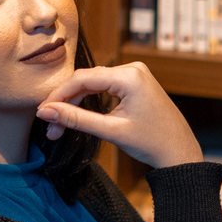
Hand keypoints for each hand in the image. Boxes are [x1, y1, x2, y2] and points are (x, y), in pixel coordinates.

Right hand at [35, 63, 202, 169]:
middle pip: (86, 81)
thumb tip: (46, 112)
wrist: (179, 152)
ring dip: (75, 104)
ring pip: (93, 84)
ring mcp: (135, 74)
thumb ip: (76, 120)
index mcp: (130, 76)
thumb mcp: (111, 131)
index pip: (82, 79)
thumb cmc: (152, 143)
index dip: (58, 95)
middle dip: (65, 104)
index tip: (42, 112)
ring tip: (59, 127)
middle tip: (50, 127)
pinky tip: (75, 116)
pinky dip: (89, 102)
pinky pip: (104, 87)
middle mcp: (132, 69)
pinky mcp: (135, 82)